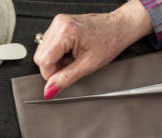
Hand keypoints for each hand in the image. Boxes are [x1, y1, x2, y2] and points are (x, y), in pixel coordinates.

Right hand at [34, 0, 152, 97]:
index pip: (44, 61)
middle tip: (71, 65)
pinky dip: (58, 53)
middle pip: (40, 56)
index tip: (62, 77)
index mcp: (66, 31)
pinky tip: (71, 51)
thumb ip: (66, 78)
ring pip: (43, 51)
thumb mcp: (88, 65)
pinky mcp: (59, 24)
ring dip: (56, 59)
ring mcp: (58, 23)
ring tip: (73, 57)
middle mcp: (59, 24)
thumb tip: (49, 89)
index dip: (51, 74)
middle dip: (53, 66)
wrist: (120, 27)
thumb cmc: (110, 40)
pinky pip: (48, 45)